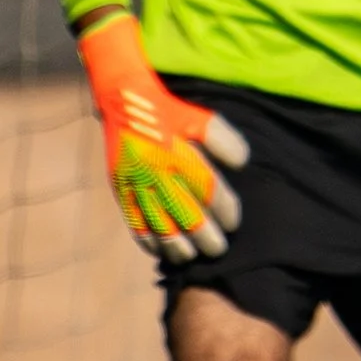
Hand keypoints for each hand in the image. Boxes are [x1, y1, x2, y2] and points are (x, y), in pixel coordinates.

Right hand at [78, 12, 249, 261]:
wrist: (125, 102)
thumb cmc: (171, 112)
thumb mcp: (202, 118)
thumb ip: (224, 140)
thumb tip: (241, 165)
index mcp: (179, 155)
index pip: (208, 191)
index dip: (225, 210)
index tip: (235, 223)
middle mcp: (156, 173)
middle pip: (184, 215)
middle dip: (204, 236)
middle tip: (219, 249)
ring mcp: (134, 184)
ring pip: (157, 224)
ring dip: (176, 246)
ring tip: (192, 257)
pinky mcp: (119, 189)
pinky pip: (132, 221)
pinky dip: (146, 239)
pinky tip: (159, 252)